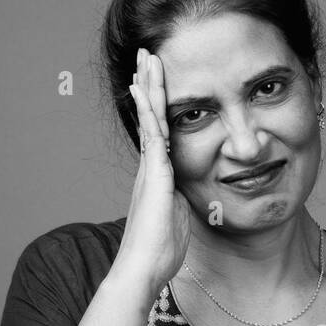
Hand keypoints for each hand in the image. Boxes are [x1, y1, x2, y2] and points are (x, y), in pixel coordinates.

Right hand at [118, 48, 192, 285]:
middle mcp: (151, 168)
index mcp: (159, 177)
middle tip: (147, 54)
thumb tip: (183, 195)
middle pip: (152, 117)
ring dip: (148, 87)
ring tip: (146, 57)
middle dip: (150, 85)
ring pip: (150, 119)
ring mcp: (150, 170)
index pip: (162, 131)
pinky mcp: (154, 177)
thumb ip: (179, 202)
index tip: (156, 81)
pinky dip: (150, 112)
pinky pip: (153, 137)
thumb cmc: (159, 253)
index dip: (160, 105)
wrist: (142, 270)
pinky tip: (143, 89)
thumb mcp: (178, 219)